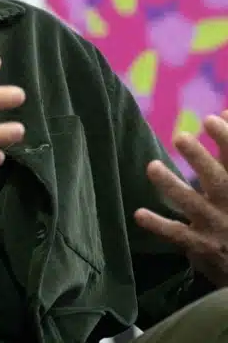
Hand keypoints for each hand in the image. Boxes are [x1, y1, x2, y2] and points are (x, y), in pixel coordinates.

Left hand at [135, 111, 227, 286]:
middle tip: (180, 136)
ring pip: (192, 204)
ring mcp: (216, 226)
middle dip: (199, 159)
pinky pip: (178, 234)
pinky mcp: (201, 245)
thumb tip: (223, 112)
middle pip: (218, 181)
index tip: (210, 118)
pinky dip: (159, 225)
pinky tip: (139, 214)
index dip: (226, 139)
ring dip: (172, 185)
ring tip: (152, 166)